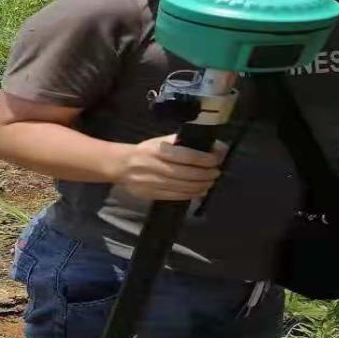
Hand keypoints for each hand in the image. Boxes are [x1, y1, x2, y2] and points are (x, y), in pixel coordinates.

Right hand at [112, 134, 226, 201]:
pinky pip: (177, 196)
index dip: (205, 159)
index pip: (188, 156)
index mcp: (159, 150)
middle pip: (188, 174)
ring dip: (202, 185)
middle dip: (206, 174)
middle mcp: (157, 167)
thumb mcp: (160, 141)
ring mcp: (155, 182)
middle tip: (216, 173)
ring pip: (185, 187)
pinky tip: (200, 191)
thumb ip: (183, 143)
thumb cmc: (145, 151)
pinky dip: (192, 194)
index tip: (216, 160)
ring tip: (210, 182)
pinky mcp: (153, 194)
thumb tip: (211, 146)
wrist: (121, 166)